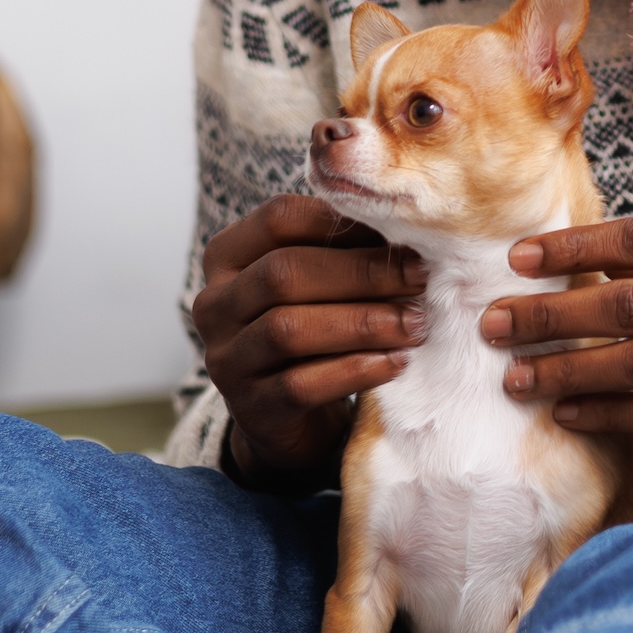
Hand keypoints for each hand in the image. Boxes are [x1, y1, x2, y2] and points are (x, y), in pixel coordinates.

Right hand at [192, 195, 426, 482]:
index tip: (401, 235)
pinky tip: (396, 362)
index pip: (279, 218)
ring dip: (362, 323)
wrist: (288, 414)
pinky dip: (355, 370)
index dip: (343, 222)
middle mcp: (214, 304)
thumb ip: (340, 249)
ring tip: (414, 323)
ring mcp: (225, 359)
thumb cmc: (311, 326)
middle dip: (361, 273)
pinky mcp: (250, 408)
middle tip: (419, 278)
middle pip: (283, 272)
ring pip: (288, 329)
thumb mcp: (316, 281)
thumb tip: (403, 228)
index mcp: (227, 256)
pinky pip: (300, 385)